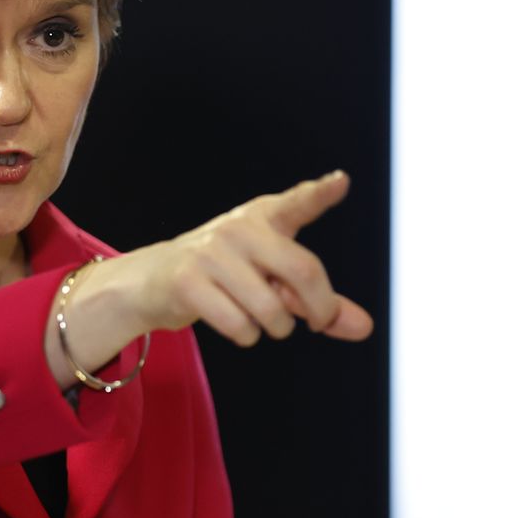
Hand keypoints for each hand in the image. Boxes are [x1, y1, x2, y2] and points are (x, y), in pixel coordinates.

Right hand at [68, 172, 371, 357]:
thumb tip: (363, 327)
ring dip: (274, 328)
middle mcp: (240, 228)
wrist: (154, 280)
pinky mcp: (189, 281)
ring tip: (257, 318)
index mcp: (264, 218)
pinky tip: (234, 323)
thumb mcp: (274, 281)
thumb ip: (321, 302)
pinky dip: (245, 335)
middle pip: (303, 270)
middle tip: (317, 322)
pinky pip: (240, 325)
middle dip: (320, 308)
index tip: (341, 182)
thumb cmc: (226, 276)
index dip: (320, 193)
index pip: (297, 203)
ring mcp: (212, 252)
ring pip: (272, 311)